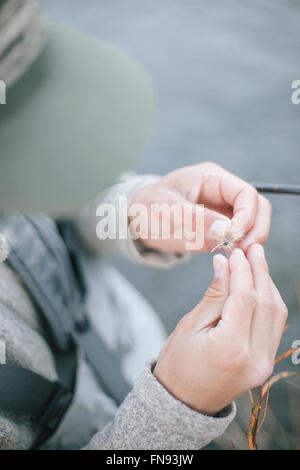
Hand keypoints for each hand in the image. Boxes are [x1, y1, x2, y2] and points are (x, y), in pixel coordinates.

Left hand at [129, 162, 271, 252]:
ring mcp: (222, 211)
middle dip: (255, 229)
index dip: (247, 215)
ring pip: (253, 224)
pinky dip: (239, 248)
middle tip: (244, 251)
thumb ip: (196, 219)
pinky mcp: (219, 228)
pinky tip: (230, 259)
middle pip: (257, 207)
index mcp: (211, 178)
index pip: (245, 193)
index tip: (235, 236)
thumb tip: (226, 231)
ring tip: (236, 257)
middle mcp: (222, 192)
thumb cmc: (147, 207)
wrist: (135, 219)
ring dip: (250, 240)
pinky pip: (238, 237)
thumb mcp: (166, 210)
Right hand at [153, 245, 286, 414]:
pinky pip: (274, 327)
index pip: (246, 297)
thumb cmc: (178, 363)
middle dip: (260, 271)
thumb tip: (225, 264)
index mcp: (230, 348)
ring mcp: (263, 364)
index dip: (243, 270)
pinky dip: (268, 303)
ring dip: (267, 285)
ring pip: (277, 314)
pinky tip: (259, 286)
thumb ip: (214, 294)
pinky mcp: (265, 364)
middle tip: (252, 249)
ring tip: (256, 263)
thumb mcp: (190, 325)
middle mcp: (254, 358)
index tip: (236, 251)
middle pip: (266, 303)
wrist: (182, 401)